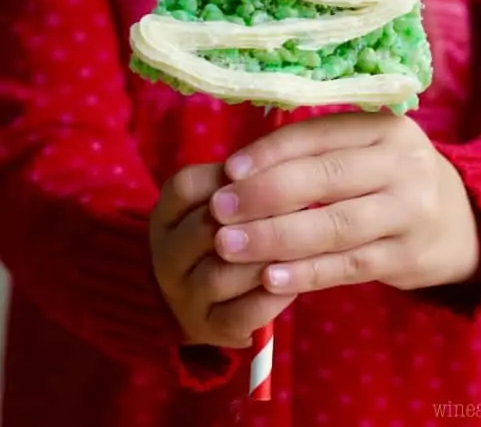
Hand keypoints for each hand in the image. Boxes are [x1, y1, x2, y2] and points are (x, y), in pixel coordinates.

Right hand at [150, 164, 296, 348]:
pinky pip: (242, 314)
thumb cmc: (223, 232)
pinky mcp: (211, 330)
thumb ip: (241, 182)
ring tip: (300, 245)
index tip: (271, 173)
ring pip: (221, 275)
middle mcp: (166, 256)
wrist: (203, 297)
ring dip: (264, 258)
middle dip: (256, 218)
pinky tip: (294, 281)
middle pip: (205, 230)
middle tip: (300, 206)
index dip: (230, 179)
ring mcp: (184, 297)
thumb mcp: (219, 200)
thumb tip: (283, 165)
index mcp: (166, 216)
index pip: (186, 187)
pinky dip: (273, 298)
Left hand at [209, 113, 480, 294]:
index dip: (270, 152)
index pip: (319, 135)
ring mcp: (410, 212)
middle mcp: (403, 164)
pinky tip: (269, 278)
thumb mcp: (367, 149)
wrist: (461, 220)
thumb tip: (239, 166)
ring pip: (335, 225)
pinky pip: (349, 266)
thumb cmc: (390, 177)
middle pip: (326, 178)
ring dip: (276, 237)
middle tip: (219, 210)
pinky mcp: (408, 256)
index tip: (228, 170)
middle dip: (265, 194)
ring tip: (229, 245)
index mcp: (385, 127)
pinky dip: (307, 273)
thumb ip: (317, 151)